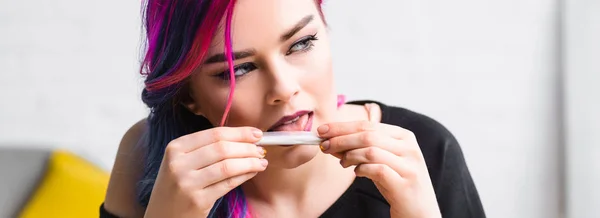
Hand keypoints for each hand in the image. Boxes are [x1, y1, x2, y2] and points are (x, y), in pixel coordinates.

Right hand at [144, 127, 266, 217]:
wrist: (162, 215)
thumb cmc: (178, 186)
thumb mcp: (182, 162)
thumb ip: (206, 148)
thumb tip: (244, 137)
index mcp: (175, 147)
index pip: (214, 134)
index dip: (239, 132)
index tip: (257, 133)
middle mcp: (178, 163)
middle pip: (222, 148)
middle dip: (247, 147)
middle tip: (261, 149)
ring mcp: (186, 183)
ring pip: (227, 166)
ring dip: (249, 162)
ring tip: (261, 161)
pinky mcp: (197, 200)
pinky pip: (228, 184)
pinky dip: (244, 176)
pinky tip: (253, 172)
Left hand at [318, 121, 440, 217]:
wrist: (420, 212)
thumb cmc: (397, 184)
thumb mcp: (381, 161)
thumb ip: (361, 149)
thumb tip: (331, 140)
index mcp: (403, 136)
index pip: (368, 124)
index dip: (342, 126)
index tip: (322, 130)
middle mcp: (409, 147)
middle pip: (368, 135)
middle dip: (341, 139)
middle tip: (324, 145)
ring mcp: (409, 165)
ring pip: (371, 151)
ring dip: (349, 155)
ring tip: (342, 162)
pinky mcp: (405, 183)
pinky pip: (377, 170)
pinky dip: (361, 169)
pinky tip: (356, 173)